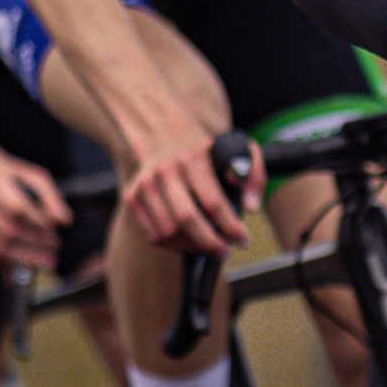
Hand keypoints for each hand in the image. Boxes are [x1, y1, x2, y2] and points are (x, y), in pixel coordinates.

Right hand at [0, 150, 67, 270]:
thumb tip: (64, 222)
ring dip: (22, 260)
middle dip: (34, 248)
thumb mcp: (31, 176)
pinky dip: (5, 266)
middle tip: (53, 254)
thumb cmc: (5, 175)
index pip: (18, 209)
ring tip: (42, 261)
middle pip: (7, 233)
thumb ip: (50, 197)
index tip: (55, 235)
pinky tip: (22, 264)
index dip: (38, 226)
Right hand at [123, 120, 259, 255]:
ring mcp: (145, 185)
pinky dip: (174, 246)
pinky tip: (190, 242)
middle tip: (226, 251)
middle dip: (211, 243)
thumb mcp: (237, 149)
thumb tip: (251, 207)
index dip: (230, 226)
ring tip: (210, 246)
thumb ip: (253, 174)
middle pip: (187, 220)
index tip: (243, 239)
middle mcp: (165, 171)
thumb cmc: (206, 151)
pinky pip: (153, 235)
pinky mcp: (133, 197)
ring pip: (168, 232)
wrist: (165, 135)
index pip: (212, 202)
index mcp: (192, 159)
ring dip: (193, 247)